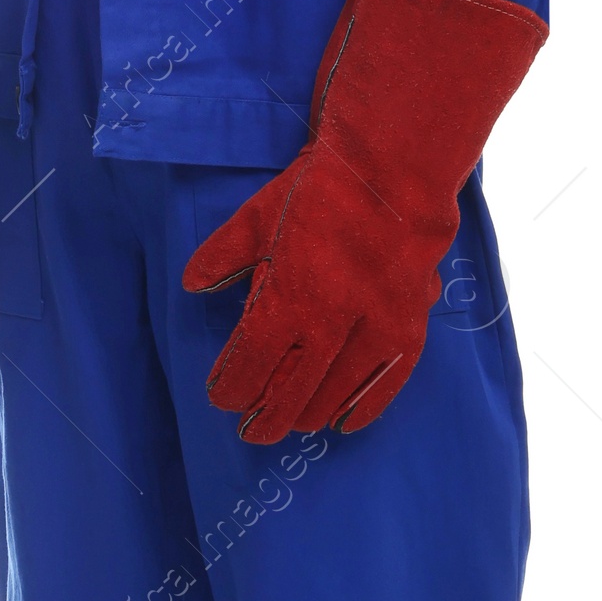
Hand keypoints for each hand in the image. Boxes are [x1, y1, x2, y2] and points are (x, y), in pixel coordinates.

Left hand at [184, 0, 545, 441]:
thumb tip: (192, 285)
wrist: (395, 170)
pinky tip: (346, 424)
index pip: (250, 364)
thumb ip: (223, 256)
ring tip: (291, 425)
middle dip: (263, 416)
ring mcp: (374, 329)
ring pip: (335, 395)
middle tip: (249, 429)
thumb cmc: (320, 189)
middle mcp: (331, 324)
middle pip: (289, 393)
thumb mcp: (257, 217)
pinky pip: (387, 383)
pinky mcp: (409, 326)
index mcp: (288, 299)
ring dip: (308, 415)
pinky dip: (365, 408)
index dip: (232, 387)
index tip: (220, 396)